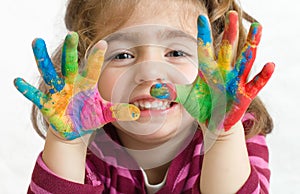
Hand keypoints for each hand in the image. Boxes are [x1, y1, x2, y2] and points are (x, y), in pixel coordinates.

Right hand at [14, 32, 139, 139]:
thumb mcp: (105, 113)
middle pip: (70, 65)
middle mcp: (71, 84)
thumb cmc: (88, 116)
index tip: (104, 44)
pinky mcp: (47, 103)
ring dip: (42, 59)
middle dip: (70, 50)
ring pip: (49, 72)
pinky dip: (27, 89)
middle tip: (71, 34)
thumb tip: (139, 114)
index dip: (97, 57)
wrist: (73, 128)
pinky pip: (35, 95)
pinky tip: (18, 81)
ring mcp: (58, 92)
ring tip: (35, 42)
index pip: (93, 69)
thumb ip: (120, 112)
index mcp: (86, 85)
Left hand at [150, 11, 273, 130]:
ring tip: (257, 27)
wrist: (213, 120)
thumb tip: (153, 90)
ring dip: (251, 45)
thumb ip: (171, 92)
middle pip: (228, 48)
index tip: (200, 18)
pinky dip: (263, 75)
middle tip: (232, 14)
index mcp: (208, 69)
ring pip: (245, 59)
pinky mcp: (245, 94)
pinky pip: (256, 83)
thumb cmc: (201, 105)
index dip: (203, 34)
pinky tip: (269, 65)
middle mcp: (223, 70)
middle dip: (230, 32)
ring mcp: (235, 80)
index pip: (205, 48)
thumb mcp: (184, 97)